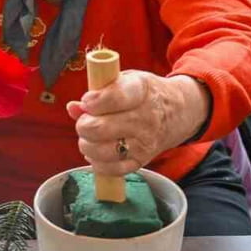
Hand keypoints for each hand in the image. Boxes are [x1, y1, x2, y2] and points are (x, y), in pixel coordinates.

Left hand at [67, 71, 209, 174]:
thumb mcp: (125, 81)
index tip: (88, 101)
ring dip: (87, 145)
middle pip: (101, 128)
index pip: (115, 97)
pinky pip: (112, 169)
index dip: (94, 101)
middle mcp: (146, 118)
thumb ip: (98, 92)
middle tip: (85, 121)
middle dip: (84, 125)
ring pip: (103, 151)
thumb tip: (73, 108)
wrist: (178, 111)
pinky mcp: (142, 160)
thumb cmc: (144, 94)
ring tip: (89, 137)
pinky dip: (98, 163)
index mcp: (141, 90)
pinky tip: (97, 151)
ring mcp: (144, 142)